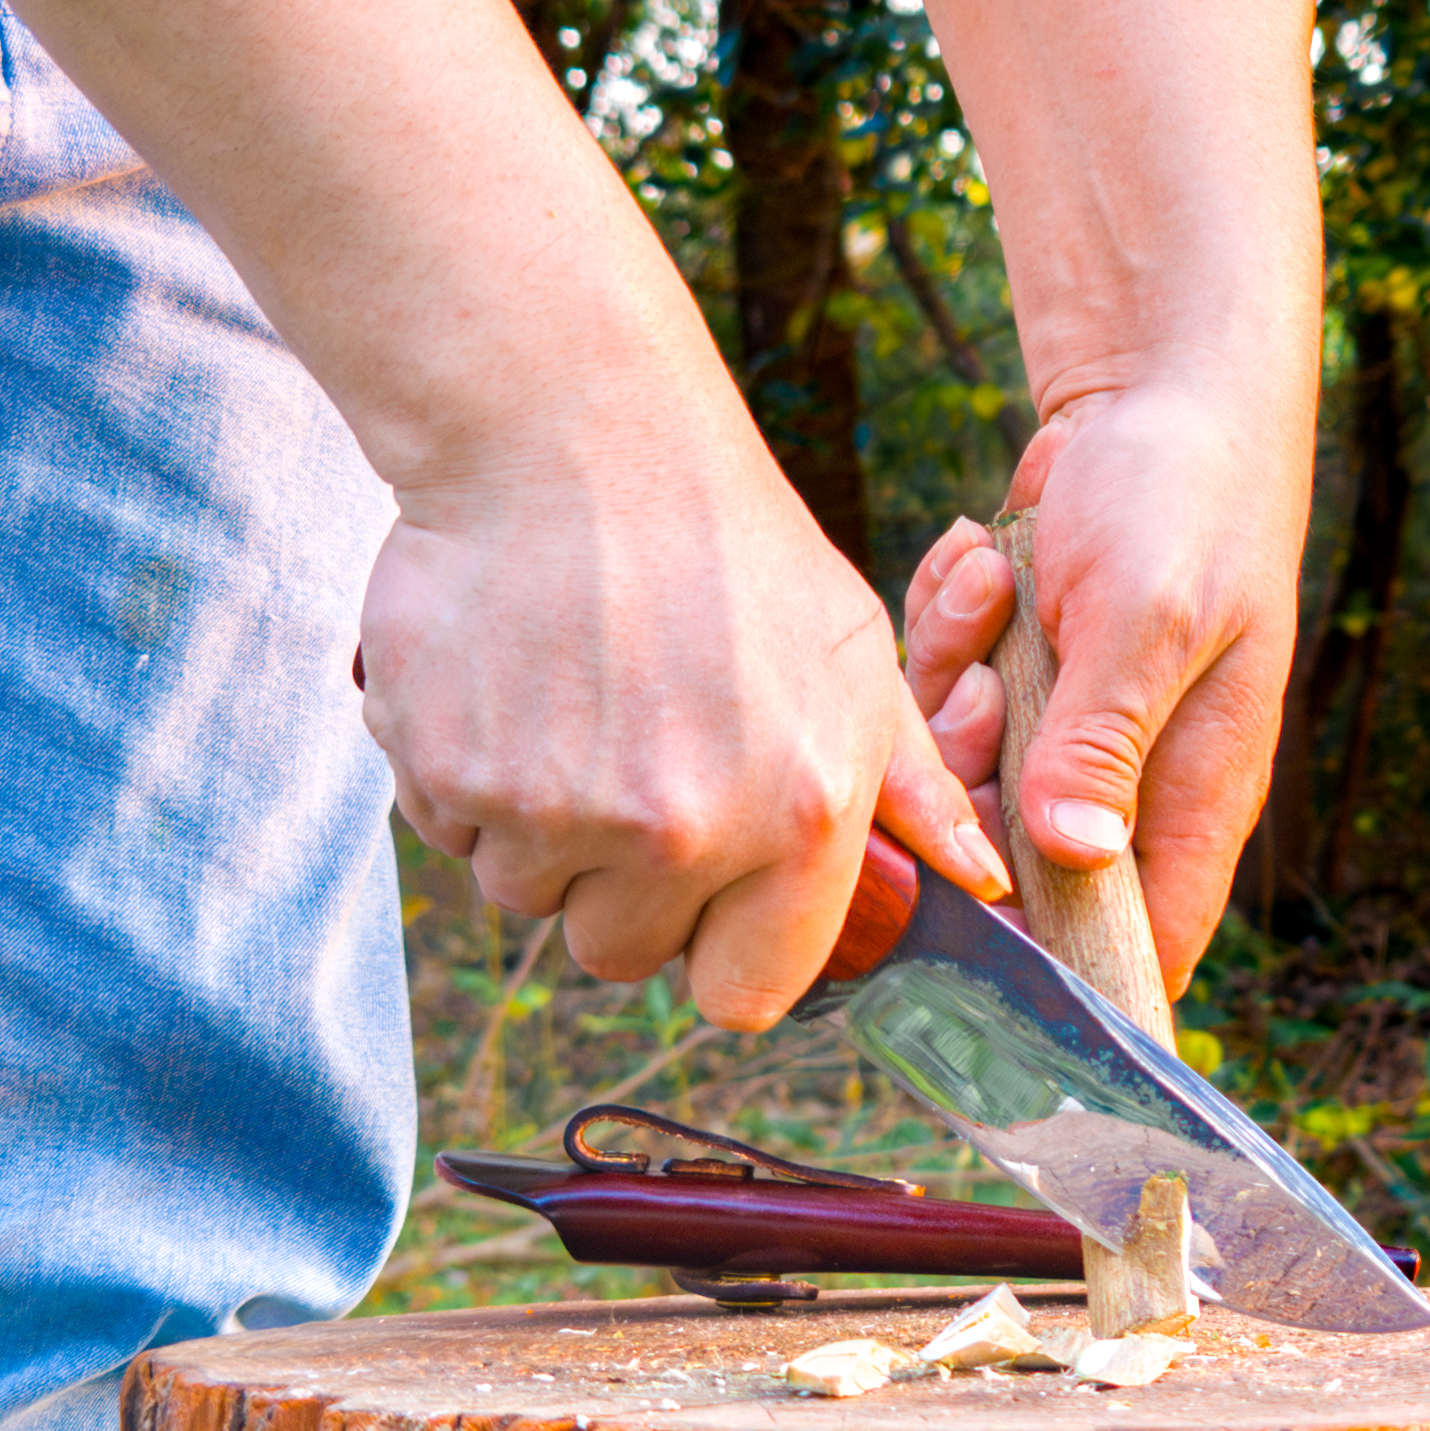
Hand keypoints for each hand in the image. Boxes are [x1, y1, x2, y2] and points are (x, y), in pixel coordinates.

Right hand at [361, 414, 1009, 1031]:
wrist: (572, 434)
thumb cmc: (733, 548)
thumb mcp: (858, 657)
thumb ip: (915, 790)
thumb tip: (981, 882)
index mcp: (797, 816)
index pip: (744, 995)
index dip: (723, 954)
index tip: (708, 907)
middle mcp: (678, 829)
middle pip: (624, 951)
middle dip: (625, 886)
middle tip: (634, 773)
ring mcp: (554, 806)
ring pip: (530, 895)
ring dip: (545, 833)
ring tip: (575, 713)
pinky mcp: (448, 770)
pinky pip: (452, 836)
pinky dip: (469, 783)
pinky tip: (513, 690)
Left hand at [903, 379, 1306, 998]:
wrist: (1157, 386)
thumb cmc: (1183, 497)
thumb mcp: (1147, 616)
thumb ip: (1104, 742)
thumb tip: (1076, 856)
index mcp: (1191, 796)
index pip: (1143, 945)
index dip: (1062, 957)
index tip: (980, 904)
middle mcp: (1128, 785)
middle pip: (1016, 869)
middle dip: (976, 789)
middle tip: (992, 689)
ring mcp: (1066, 734)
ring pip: (965, 781)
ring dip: (955, 686)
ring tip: (999, 589)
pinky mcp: (1018, 685)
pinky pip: (943, 702)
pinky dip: (947, 634)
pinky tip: (985, 562)